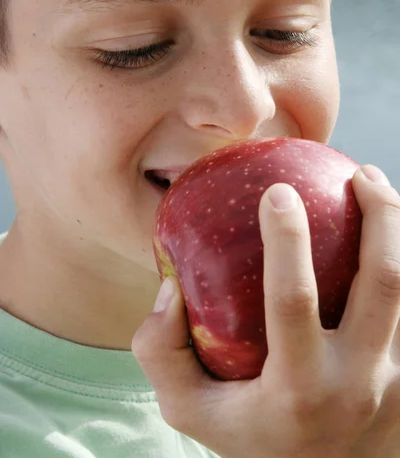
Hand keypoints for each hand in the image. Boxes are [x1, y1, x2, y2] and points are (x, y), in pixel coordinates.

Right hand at [131, 165, 399, 457]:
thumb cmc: (251, 438)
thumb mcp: (190, 410)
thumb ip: (161, 353)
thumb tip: (169, 290)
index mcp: (297, 390)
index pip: (292, 302)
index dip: (286, 241)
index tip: (278, 191)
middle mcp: (357, 383)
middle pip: (382, 284)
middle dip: (378, 218)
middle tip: (357, 173)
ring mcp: (396, 382)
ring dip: (399, 229)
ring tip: (376, 185)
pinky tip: (385, 232)